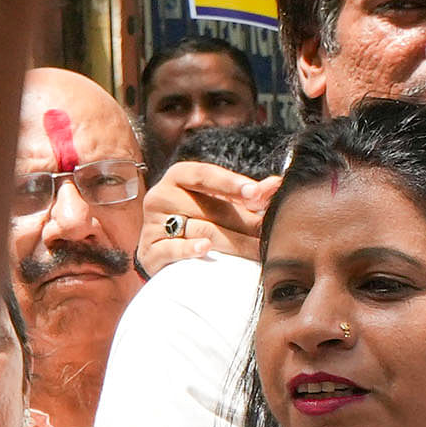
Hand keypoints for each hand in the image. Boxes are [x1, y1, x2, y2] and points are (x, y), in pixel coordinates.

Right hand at [138, 160, 270, 270]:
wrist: (163, 252)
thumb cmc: (196, 220)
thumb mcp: (219, 202)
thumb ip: (246, 194)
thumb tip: (276, 185)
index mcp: (178, 177)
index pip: (203, 174)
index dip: (229, 182)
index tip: (255, 192)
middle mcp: (161, 195)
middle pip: (207, 207)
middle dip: (243, 220)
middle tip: (269, 232)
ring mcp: (152, 223)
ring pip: (198, 228)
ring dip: (232, 241)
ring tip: (257, 250)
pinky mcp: (149, 250)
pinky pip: (171, 248)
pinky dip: (189, 249)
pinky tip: (205, 248)